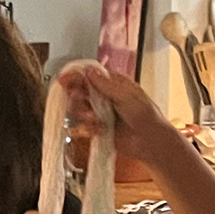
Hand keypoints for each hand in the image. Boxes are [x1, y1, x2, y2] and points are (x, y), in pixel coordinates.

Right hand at [60, 60, 183, 176]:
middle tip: (79, 101)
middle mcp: (104, 96)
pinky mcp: (98, 127)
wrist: (150, 142)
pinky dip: (88, 127)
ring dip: (83, 113)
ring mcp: (100, 112)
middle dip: (77, 97)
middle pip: (80, 91)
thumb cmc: (145, 115)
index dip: (76, 76)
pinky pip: (84, 125)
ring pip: (79, 108)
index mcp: (113, 83)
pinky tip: (99, 129)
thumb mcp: (127, 96)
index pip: (90, 75)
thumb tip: (88, 71)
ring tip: (94, 120)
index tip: (63, 79)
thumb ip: (106, 85)